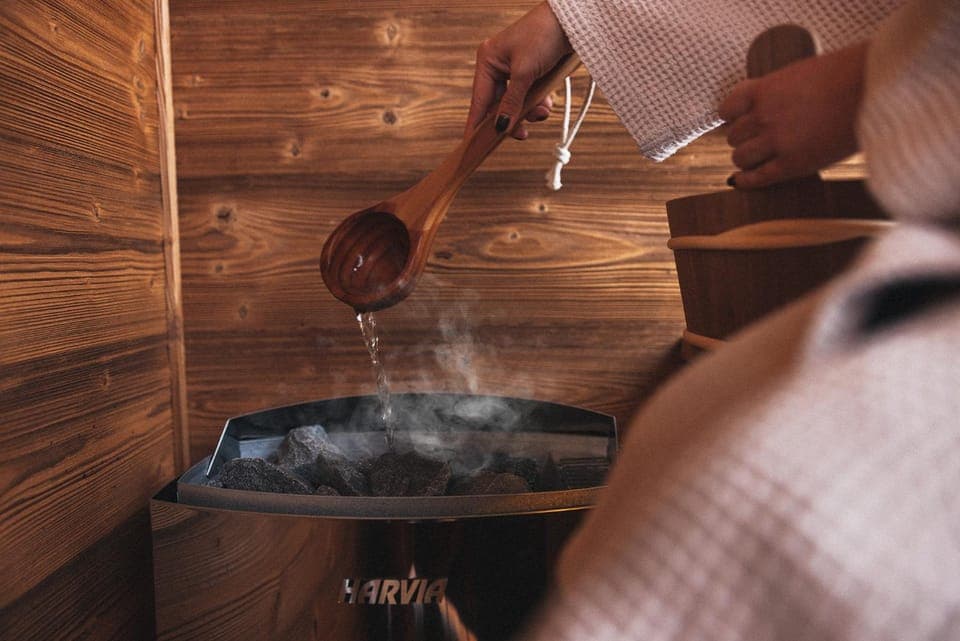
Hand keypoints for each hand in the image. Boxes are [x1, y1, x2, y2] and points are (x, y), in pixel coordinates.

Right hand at [466, 1, 572, 139]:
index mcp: (487, 61)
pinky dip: (538, 102)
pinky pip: (528, 96)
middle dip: (513, 117)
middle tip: (523, 134)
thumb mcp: (525, 73)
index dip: (477, 124)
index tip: (472, 145)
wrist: (571, 20)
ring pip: (515, 103)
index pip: (479, 100)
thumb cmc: (543, 36)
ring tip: (543, 111)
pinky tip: (547, 102)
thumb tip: (500, 126)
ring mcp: (514, 69)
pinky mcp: (531, 72)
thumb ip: (511, 103)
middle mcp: (498, 65)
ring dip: (529, 111)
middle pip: (498, 105)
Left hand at [718, 42, 867, 188]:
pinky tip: (740, 182)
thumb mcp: (799, 72)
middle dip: (743, 137)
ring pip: (740, 158)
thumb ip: (773, 89)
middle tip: (755, 138)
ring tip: (756, 157)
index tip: (737, 119)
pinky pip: (757, 178)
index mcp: (764, 91)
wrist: (873, 89)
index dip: (732, 116)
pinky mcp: (793, 165)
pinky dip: (745, 181)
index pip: (727, 109)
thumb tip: (752, 101)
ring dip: (746, 158)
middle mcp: (764, 117)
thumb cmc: (846, 74)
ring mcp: (777, 142)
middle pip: (734, 136)